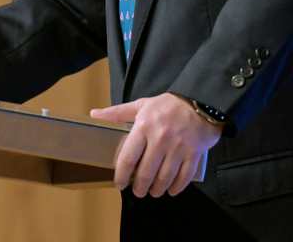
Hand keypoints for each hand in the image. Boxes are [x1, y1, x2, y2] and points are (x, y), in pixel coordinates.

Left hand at [90, 93, 221, 197]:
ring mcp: (179, 147)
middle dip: (140, 186)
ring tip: (153, 192)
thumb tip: (94, 114)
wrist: (199, 101)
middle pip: (146, 172)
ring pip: (165, 177)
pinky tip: (171, 190)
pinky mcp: (194, 153)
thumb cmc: (166, 105)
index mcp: (144, 127)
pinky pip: (184, 176)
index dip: (121, 175)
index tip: (119, 184)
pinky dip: (176, 187)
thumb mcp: (141, 105)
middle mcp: (160, 139)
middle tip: (138, 191)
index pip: (128, 157)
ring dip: (157, 189)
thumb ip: (117, 113)